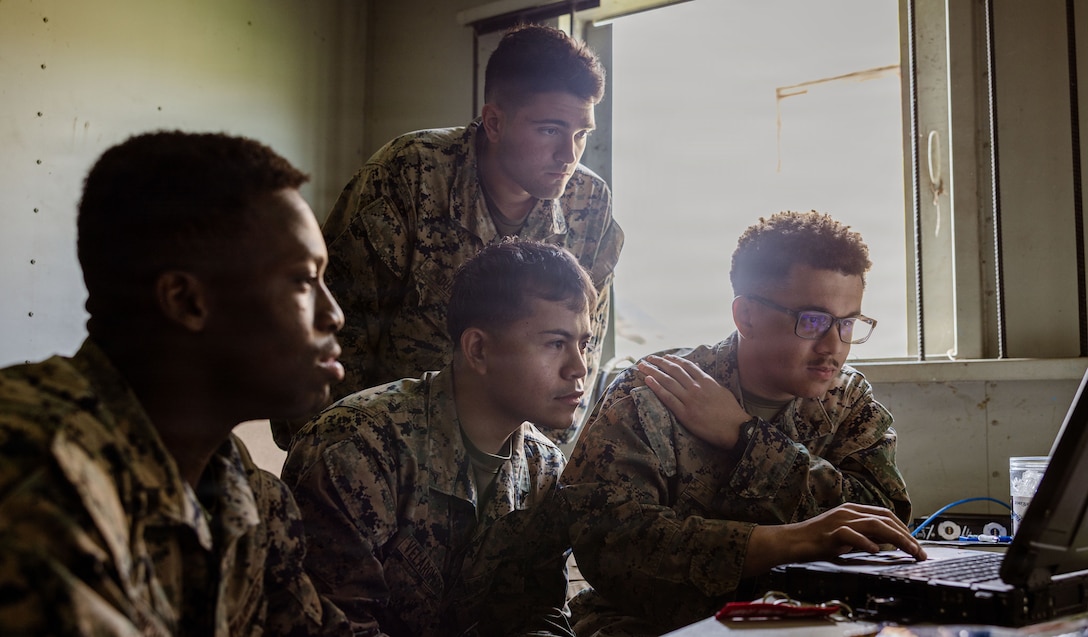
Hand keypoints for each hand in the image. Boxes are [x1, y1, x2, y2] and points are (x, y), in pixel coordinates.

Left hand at [637, 354, 750, 448]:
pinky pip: (667, 397)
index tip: (664, 357)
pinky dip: (656, 387)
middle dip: (658, 363)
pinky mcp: (684, 413)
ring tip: (642, 366)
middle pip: (673, 370)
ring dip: (653, 371)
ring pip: (667, 381)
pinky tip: (648, 380)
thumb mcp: (722, 390)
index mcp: (706, 381)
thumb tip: (700, 372)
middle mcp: (696, 387)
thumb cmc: (731, 412)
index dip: (673, 360)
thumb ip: (709, 381)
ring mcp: (689, 400)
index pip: (686, 366)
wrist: (735, 428)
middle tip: (647, 358)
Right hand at [744, 503, 927, 576]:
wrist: (791, 542)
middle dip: (906, 535)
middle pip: (885, 519)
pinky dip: (866, 543)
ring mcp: (839, 520)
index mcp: (852, 510)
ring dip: (896, 539)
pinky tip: (876, 551)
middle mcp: (848, 512)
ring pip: (874, 525)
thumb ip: (865, 535)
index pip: (885, 514)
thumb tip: (888, 542)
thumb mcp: (846, 536)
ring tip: (909, 552)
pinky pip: (852, 535)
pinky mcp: (830, 533)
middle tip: (919, 552)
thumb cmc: (817, 541)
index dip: (903, 528)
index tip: (915, 544)